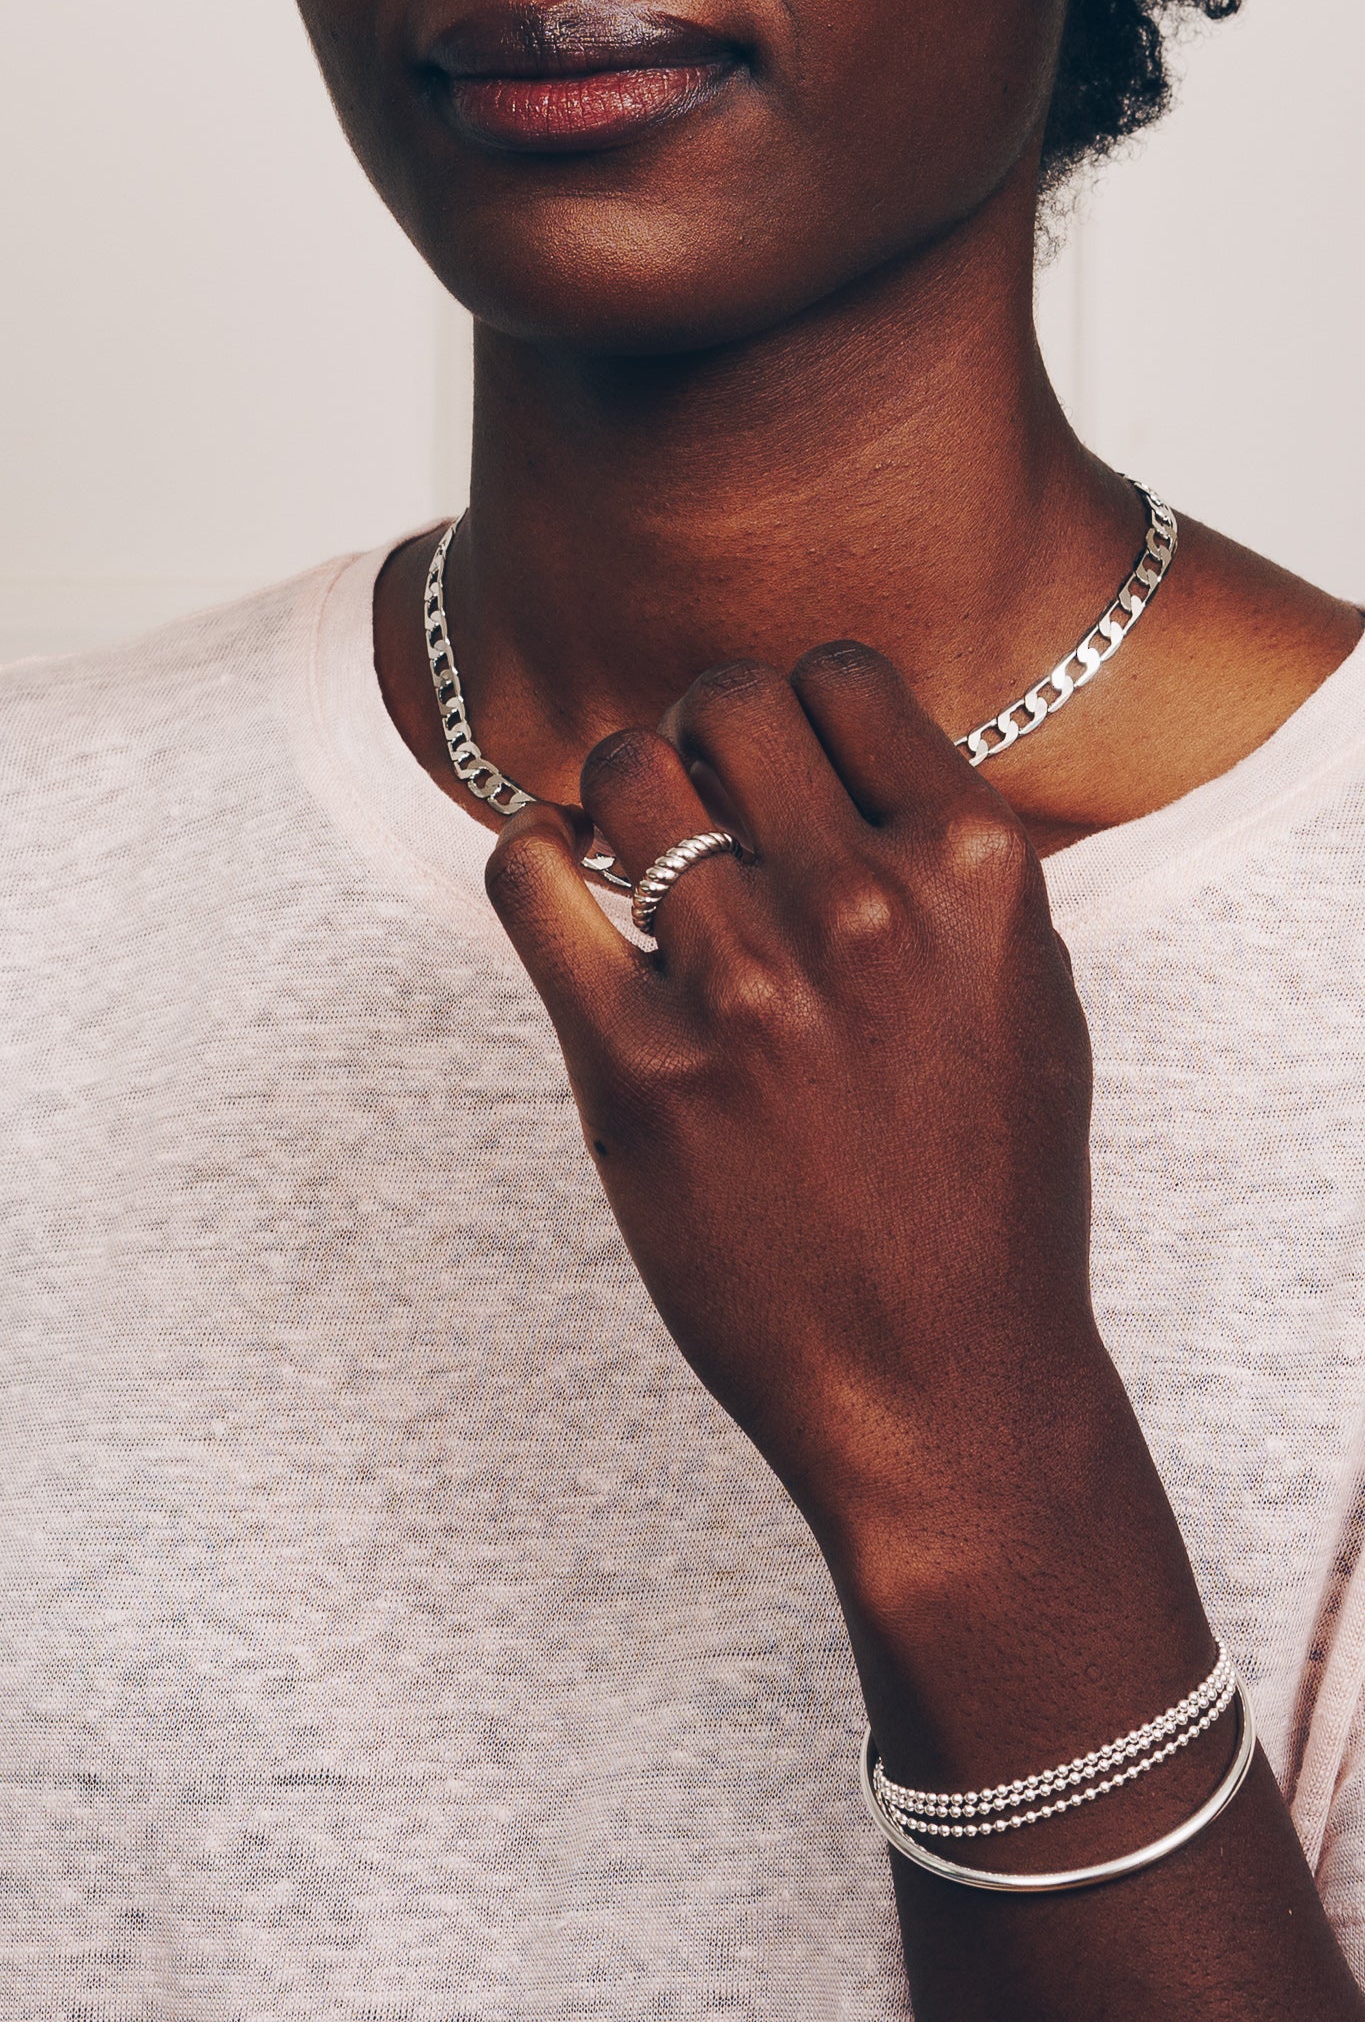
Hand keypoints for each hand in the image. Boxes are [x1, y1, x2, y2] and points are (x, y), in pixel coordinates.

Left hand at [484, 643, 1099, 1572]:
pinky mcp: (637, 1072)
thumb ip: (947, 859)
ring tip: (634, 862)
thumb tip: (833, 750)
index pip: (839, 676)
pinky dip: (531, 858)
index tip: (774, 765)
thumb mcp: (1026, 992)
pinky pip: (528, 879)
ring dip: (619, 799)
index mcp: (977, 871)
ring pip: (623, 774)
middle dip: (700, 734)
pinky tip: (558, 887)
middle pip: (724, 703)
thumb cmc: (989, 1187)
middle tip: (696, 801)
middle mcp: (866, 907)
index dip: (794, 708)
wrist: (943, 1375)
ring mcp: (748, 988)